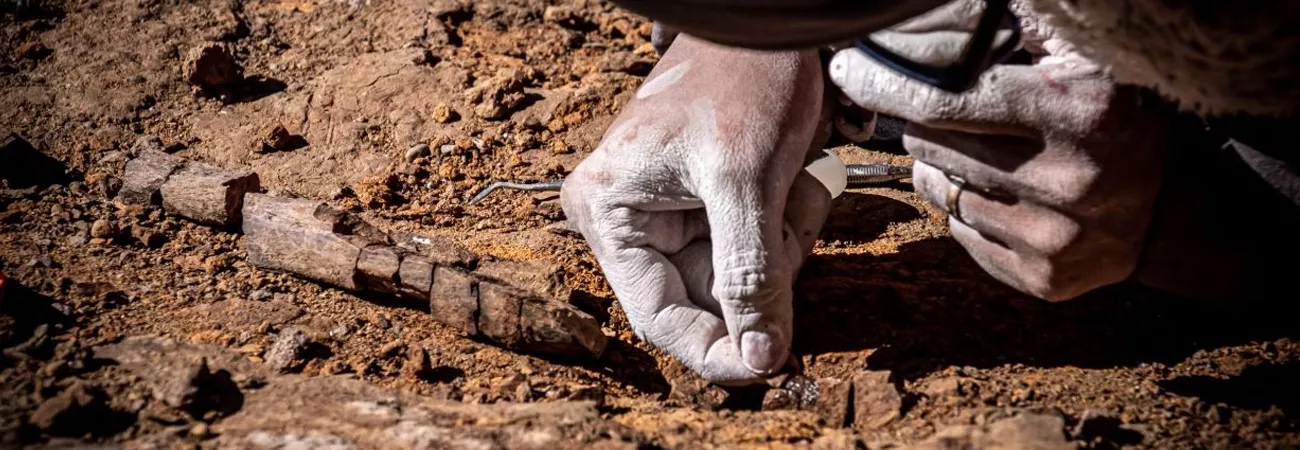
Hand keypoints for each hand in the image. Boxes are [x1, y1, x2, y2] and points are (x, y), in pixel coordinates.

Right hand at [560, 34, 831, 383]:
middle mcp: (629, 221)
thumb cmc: (742, 77)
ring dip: (781, 245)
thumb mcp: (745, 180)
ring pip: (740, 279)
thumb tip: (758, 360)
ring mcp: (669, 215)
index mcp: (610, 213)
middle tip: (789, 219)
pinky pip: (755, 252)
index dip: (715, 349)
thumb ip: (749, 275)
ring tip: (792, 187)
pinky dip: (786, 229)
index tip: (770, 367)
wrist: (771, 23)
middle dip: (762, 273)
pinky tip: (793, 185)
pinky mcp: (708, 208)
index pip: (658, 316)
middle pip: (706, 299)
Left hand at [827, 3, 1173, 299]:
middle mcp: (1067, 181)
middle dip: (925, 122)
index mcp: (1079, 114)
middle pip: (934, 146)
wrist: (1172, 211)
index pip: (947, 100)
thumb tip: (931, 33)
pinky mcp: (1042, 279)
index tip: (851, 70)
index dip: (888, 85)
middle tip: (946, 111)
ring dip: (943, 167)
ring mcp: (1053, 238)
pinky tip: (1001, 193)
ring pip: (940, 191)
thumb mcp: (1082, 65)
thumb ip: (1018, 42)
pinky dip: (966, 209)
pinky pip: (961, 234)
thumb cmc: (1116, 121)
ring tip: (983, 152)